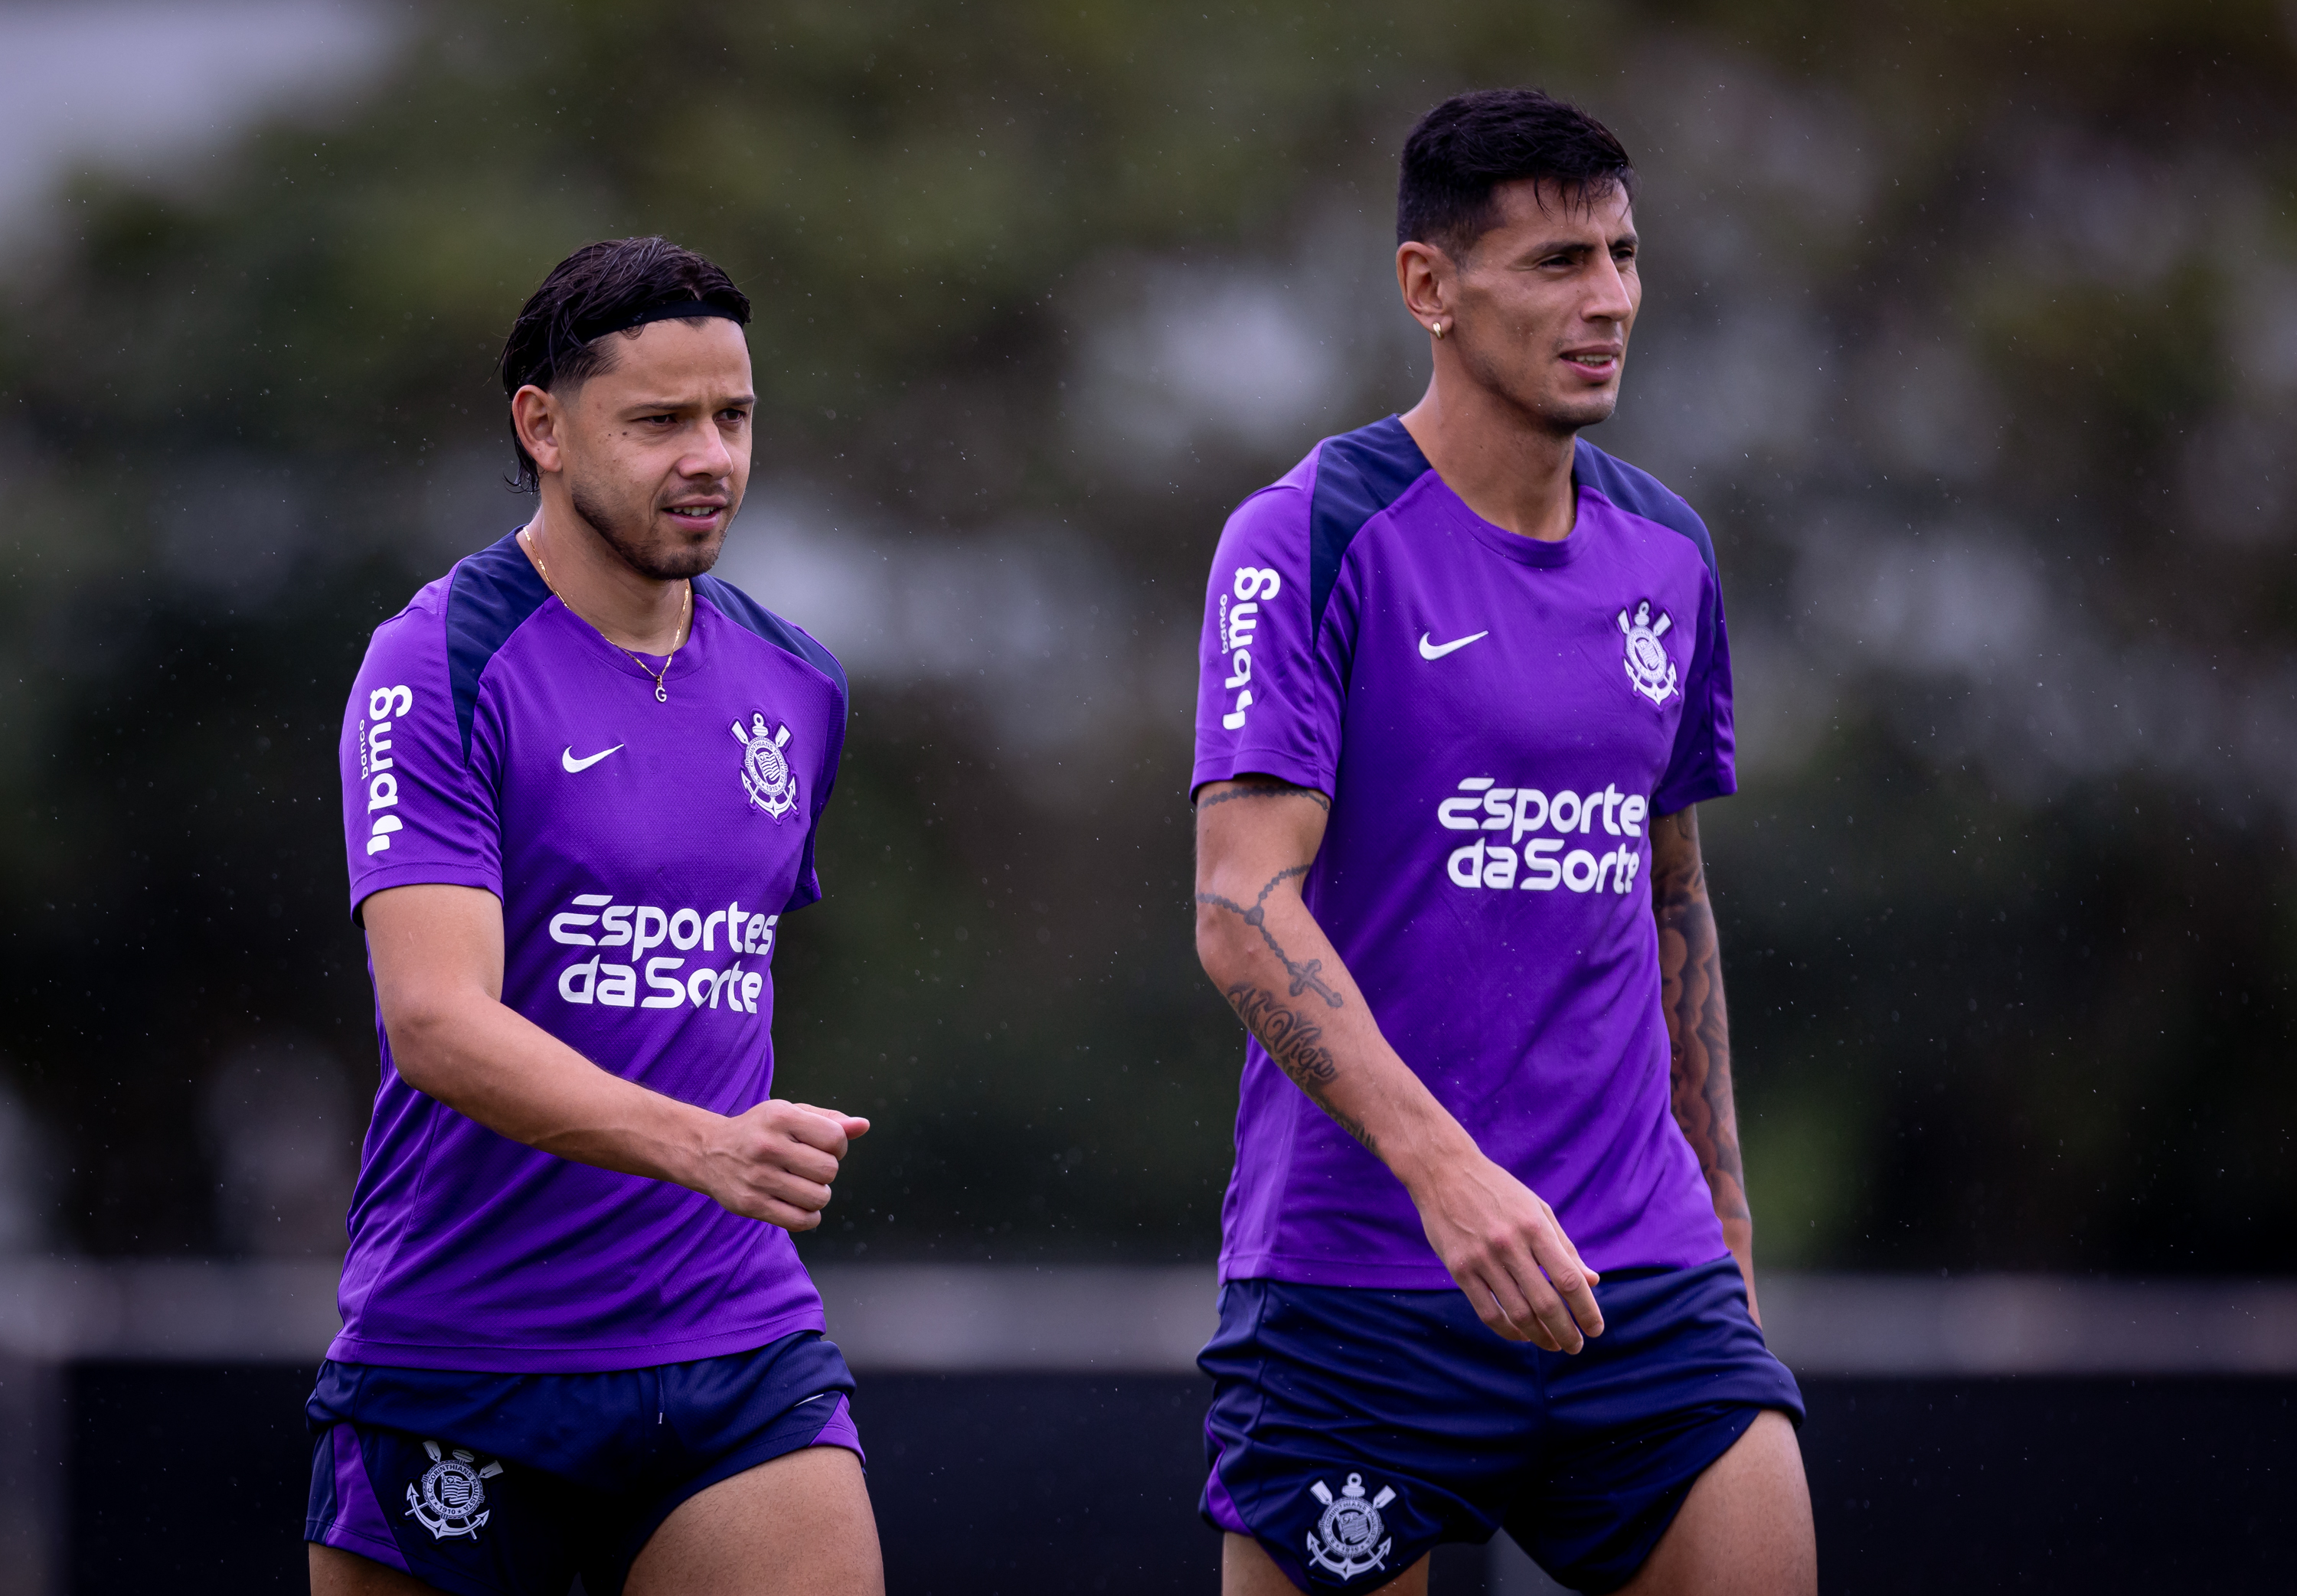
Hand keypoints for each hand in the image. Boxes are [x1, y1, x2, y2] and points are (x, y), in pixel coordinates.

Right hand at [692, 1100, 870, 1230]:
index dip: (839, 1146)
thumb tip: (862, 1126)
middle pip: (828, 1171)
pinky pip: (799, 1221)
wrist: (709, 1152)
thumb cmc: (759, 1131)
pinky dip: (809, 1217)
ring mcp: (758, 1177)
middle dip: (827, 1172)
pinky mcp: (750, 1204)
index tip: (825, 1148)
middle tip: (810, 1168)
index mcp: (781, 1118)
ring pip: (817, 1198)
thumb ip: (829, 1120)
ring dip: (818, 1196)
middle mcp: (768, 1146)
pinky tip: (801, 1206)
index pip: (835, 1138)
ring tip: (804, 1186)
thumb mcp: (790, 1114)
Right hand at [1409, 1149, 1603, 1350]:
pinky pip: (1487, 1311)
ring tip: (1552, 1344)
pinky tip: (1521, 1335)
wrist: (1443, 1172)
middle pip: (1546, 1302)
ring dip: (1540, 1337)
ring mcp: (1482, 1258)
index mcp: (1535, 1226)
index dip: (1587, 1310)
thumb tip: (1592, 1281)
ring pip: (1518, 1313)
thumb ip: (1564, 1247)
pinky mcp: (1459, 1268)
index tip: (1596, 1329)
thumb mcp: (1537, 1209)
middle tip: (1575, 1347)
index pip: (1569, 1279)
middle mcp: (1510, 1244)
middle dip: (1566, 1332)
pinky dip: (1508, 1330)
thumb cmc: (1498, 1191)